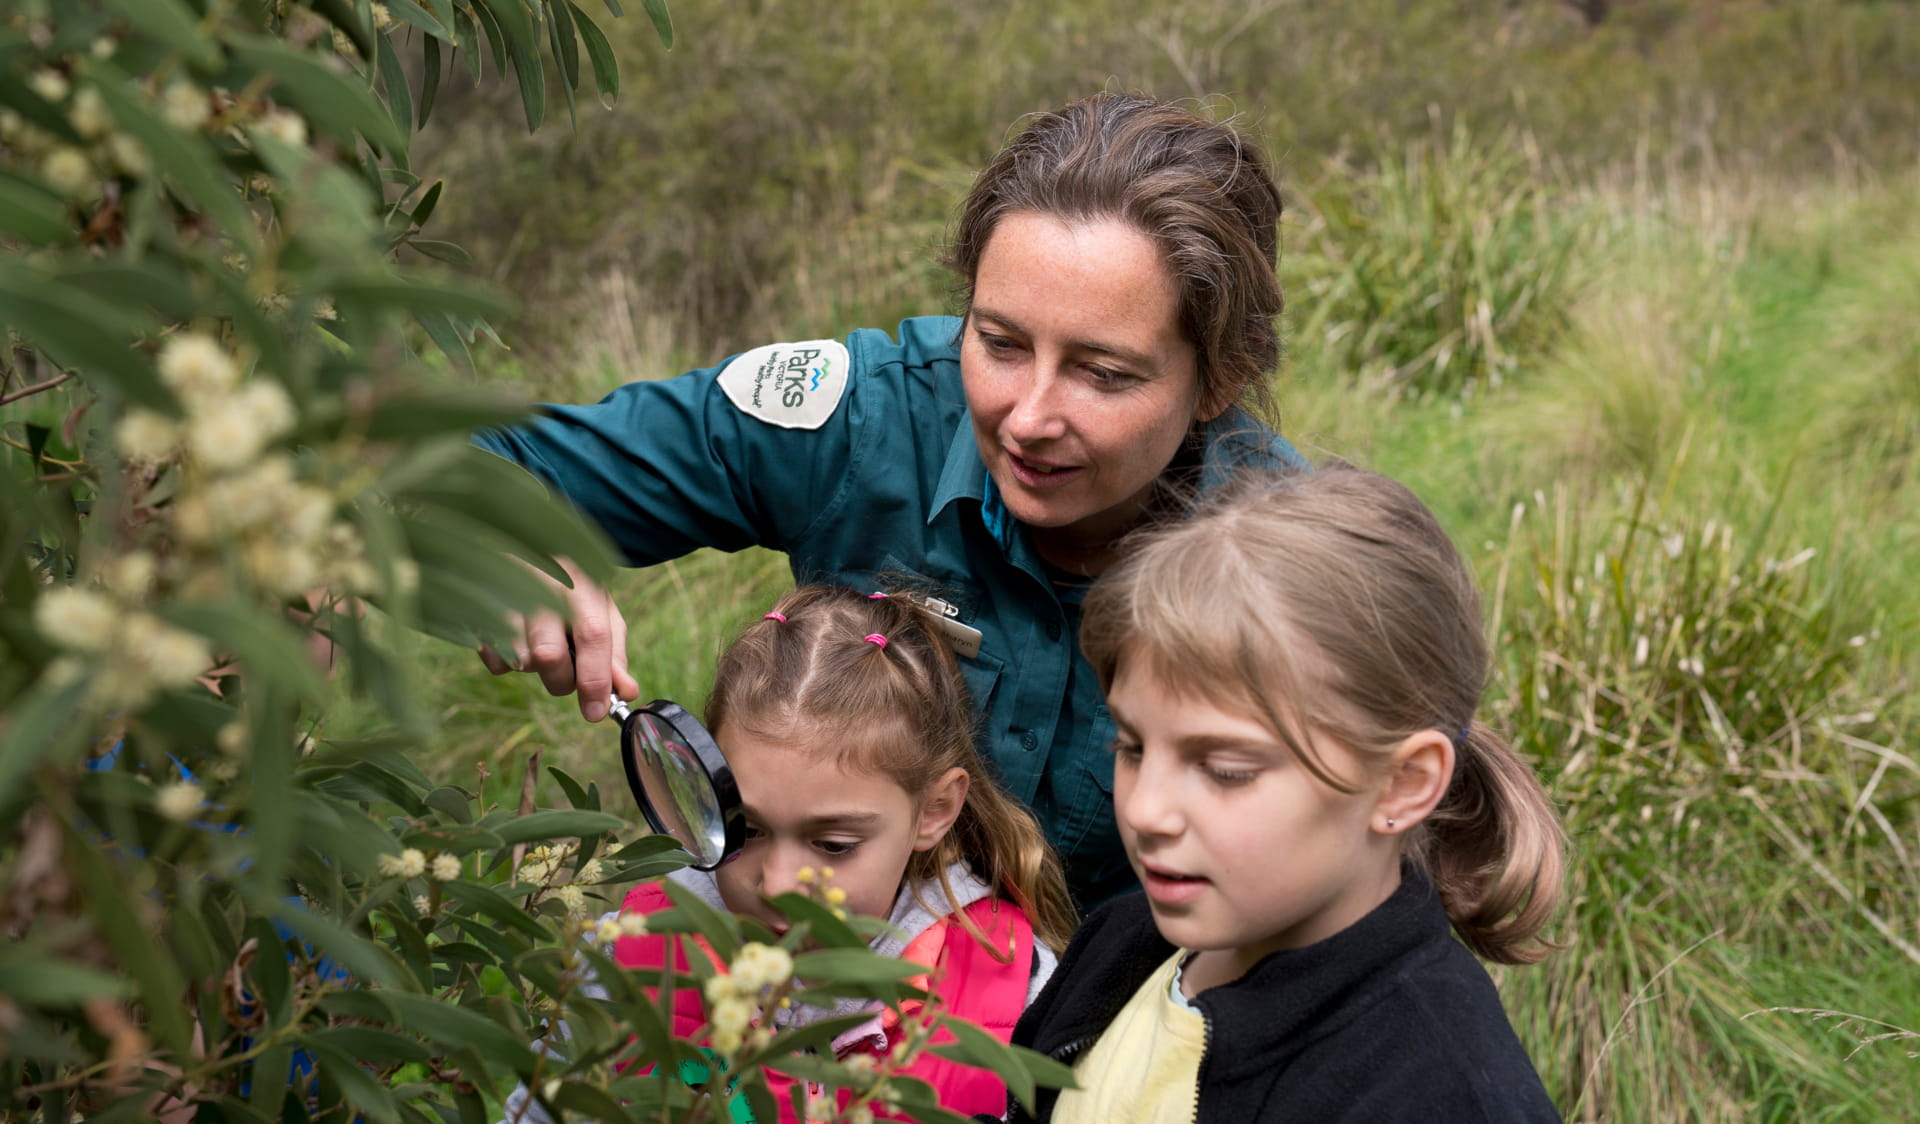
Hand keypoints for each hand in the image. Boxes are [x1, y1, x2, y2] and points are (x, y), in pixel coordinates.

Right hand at [478, 557, 638, 721]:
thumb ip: (613, 652)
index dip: (595, 679)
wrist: (521, 545)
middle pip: (549, 655)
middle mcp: (541, 585)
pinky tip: (516, 640)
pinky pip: (494, 661)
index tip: (596, 712)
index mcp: (581, 583)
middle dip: (562, 681)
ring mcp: (504, 595)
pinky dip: (510, 663)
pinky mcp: (476, 610)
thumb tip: (627, 692)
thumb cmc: (569, 585)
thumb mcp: (600, 609)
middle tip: (566, 674)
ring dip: (536, 669)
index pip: (592, 634)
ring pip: (520, 660)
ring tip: (540, 644)